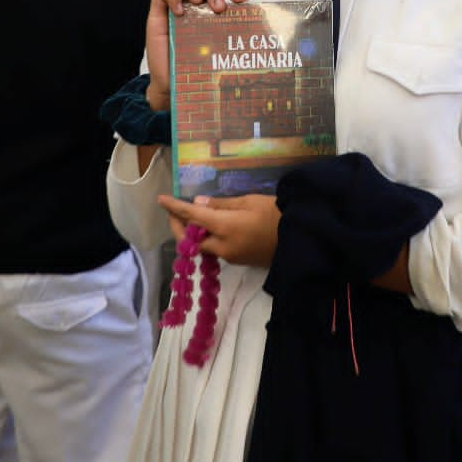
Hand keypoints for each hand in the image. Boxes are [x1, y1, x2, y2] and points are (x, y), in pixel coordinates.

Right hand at [145, 0, 247, 110]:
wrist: (173, 85)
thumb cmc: (198, 64)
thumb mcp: (220, 44)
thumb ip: (232, 31)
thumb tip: (261, 28)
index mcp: (207, 3)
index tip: (241, 1)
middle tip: (218, 8)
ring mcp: (172, 3)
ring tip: (197, 1)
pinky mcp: (156, 12)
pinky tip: (179, 13)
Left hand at [158, 194, 279, 266]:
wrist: (300, 238)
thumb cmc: (277, 213)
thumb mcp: (250, 201)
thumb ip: (222, 204)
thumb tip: (199, 202)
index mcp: (225, 227)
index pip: (192, 217)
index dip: (174, 208)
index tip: (160, 200)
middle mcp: (223, 246)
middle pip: (190, 240)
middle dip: (179, 226)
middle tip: (175, 211)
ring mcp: (230, 257)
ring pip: (202, 247)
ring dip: (193, 234)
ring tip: (194, 217)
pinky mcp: (238, 261)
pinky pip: (216, 250)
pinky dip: (208, 239)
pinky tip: (212, 228)